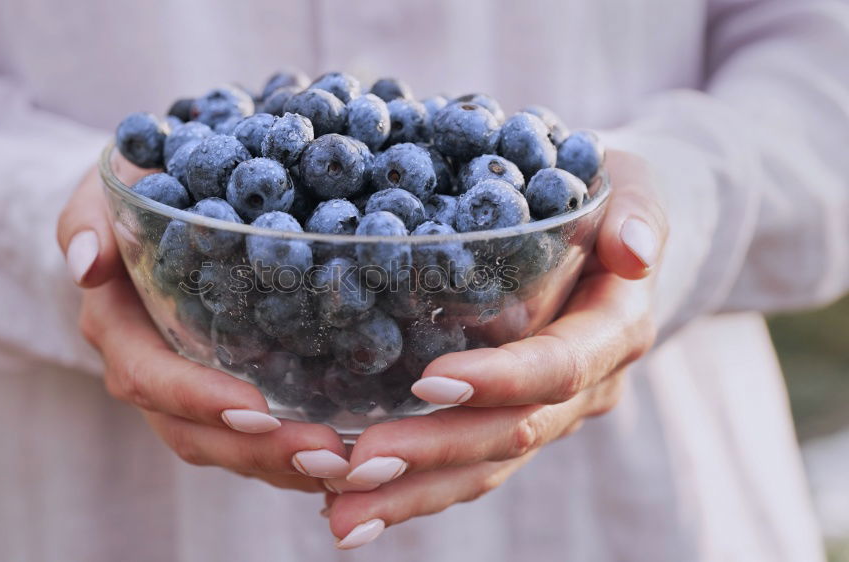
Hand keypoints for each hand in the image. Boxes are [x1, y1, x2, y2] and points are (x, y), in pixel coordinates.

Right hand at [56, 152, 348, 491]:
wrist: (162, 201)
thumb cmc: (142, 188)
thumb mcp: (110, 191)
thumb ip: (88, 221)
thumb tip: (86, 266)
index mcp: (120, 329)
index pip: (150, 378)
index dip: (198, 400)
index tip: (257, 412)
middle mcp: (151, 372)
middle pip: (195, 433)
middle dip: (259, 452)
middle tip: (328, 457)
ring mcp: (189, 392)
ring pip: (230, 449)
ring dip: (286, 466)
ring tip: (349, 470)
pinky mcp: (227, 393)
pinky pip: (256, 439)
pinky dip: (296, 458)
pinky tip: (349, 463)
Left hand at [322, 150, 668, 548]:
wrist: (616, 243)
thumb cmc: (606, 201)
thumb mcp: (630, 188)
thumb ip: (636, 214)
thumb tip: (632, 252)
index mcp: (612, 333)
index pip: (556, 369)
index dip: (499, 380)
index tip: (428, 383)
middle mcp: (582, 391)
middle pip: (507, 437)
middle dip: (430, 456)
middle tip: (353, 469)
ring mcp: (546, 417)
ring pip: (481, 469)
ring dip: (408, 496)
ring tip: (337, 516)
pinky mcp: (509, 424)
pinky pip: (463, 466)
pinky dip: (408, 490)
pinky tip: (345, 502)